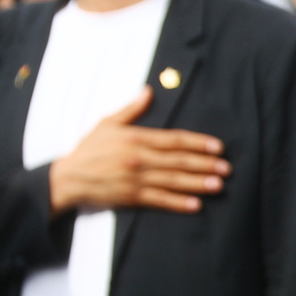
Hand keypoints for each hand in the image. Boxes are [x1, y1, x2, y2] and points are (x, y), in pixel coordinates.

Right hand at [47, 89, 227, 213]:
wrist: (69, 177)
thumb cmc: (89, 149)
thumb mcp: (107, 124)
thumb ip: (131, 109)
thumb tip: (148, 91)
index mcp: (135, 138)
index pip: (173, 140)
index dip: (198, 143)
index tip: (218, 147)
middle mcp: (138, 158)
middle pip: (178, 161)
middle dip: (205, 164)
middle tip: (226, 168)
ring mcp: (135, 179)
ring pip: (172, 181)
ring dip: (197, 183)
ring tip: (218, 186)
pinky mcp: (131, 196)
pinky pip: (158, 200)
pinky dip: (177, 203)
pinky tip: (195, 205)